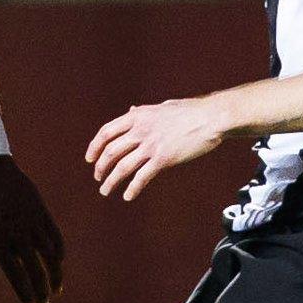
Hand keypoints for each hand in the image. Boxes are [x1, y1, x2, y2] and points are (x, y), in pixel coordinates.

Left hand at [0, 156, 64, 302]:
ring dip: (55, 276)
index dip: (25, 292)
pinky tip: (58, 263)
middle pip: (35, 269)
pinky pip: (55, 237)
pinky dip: (59, 252)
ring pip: (50, 256)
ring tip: (56, 290)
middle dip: (41, 290)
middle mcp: (17, 233)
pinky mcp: (42, 212)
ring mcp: (32, 222)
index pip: (16, 274)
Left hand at [88, 98, 225, 201]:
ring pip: (122, 166)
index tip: (90, 158)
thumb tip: (131, 110)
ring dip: (111, 181)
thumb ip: (144, 111)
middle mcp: (140, 130)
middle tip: (98, 177)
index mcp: (137, 116)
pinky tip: (128, 196)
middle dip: (101, 167)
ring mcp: (151, 145)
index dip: (94, 147)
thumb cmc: (191, 111)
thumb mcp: (162, 106)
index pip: (106, 132)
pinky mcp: (164, 158)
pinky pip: (142, 176)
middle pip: (111, 151)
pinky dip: (133, 188)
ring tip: (105, 190)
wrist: (212, 118)